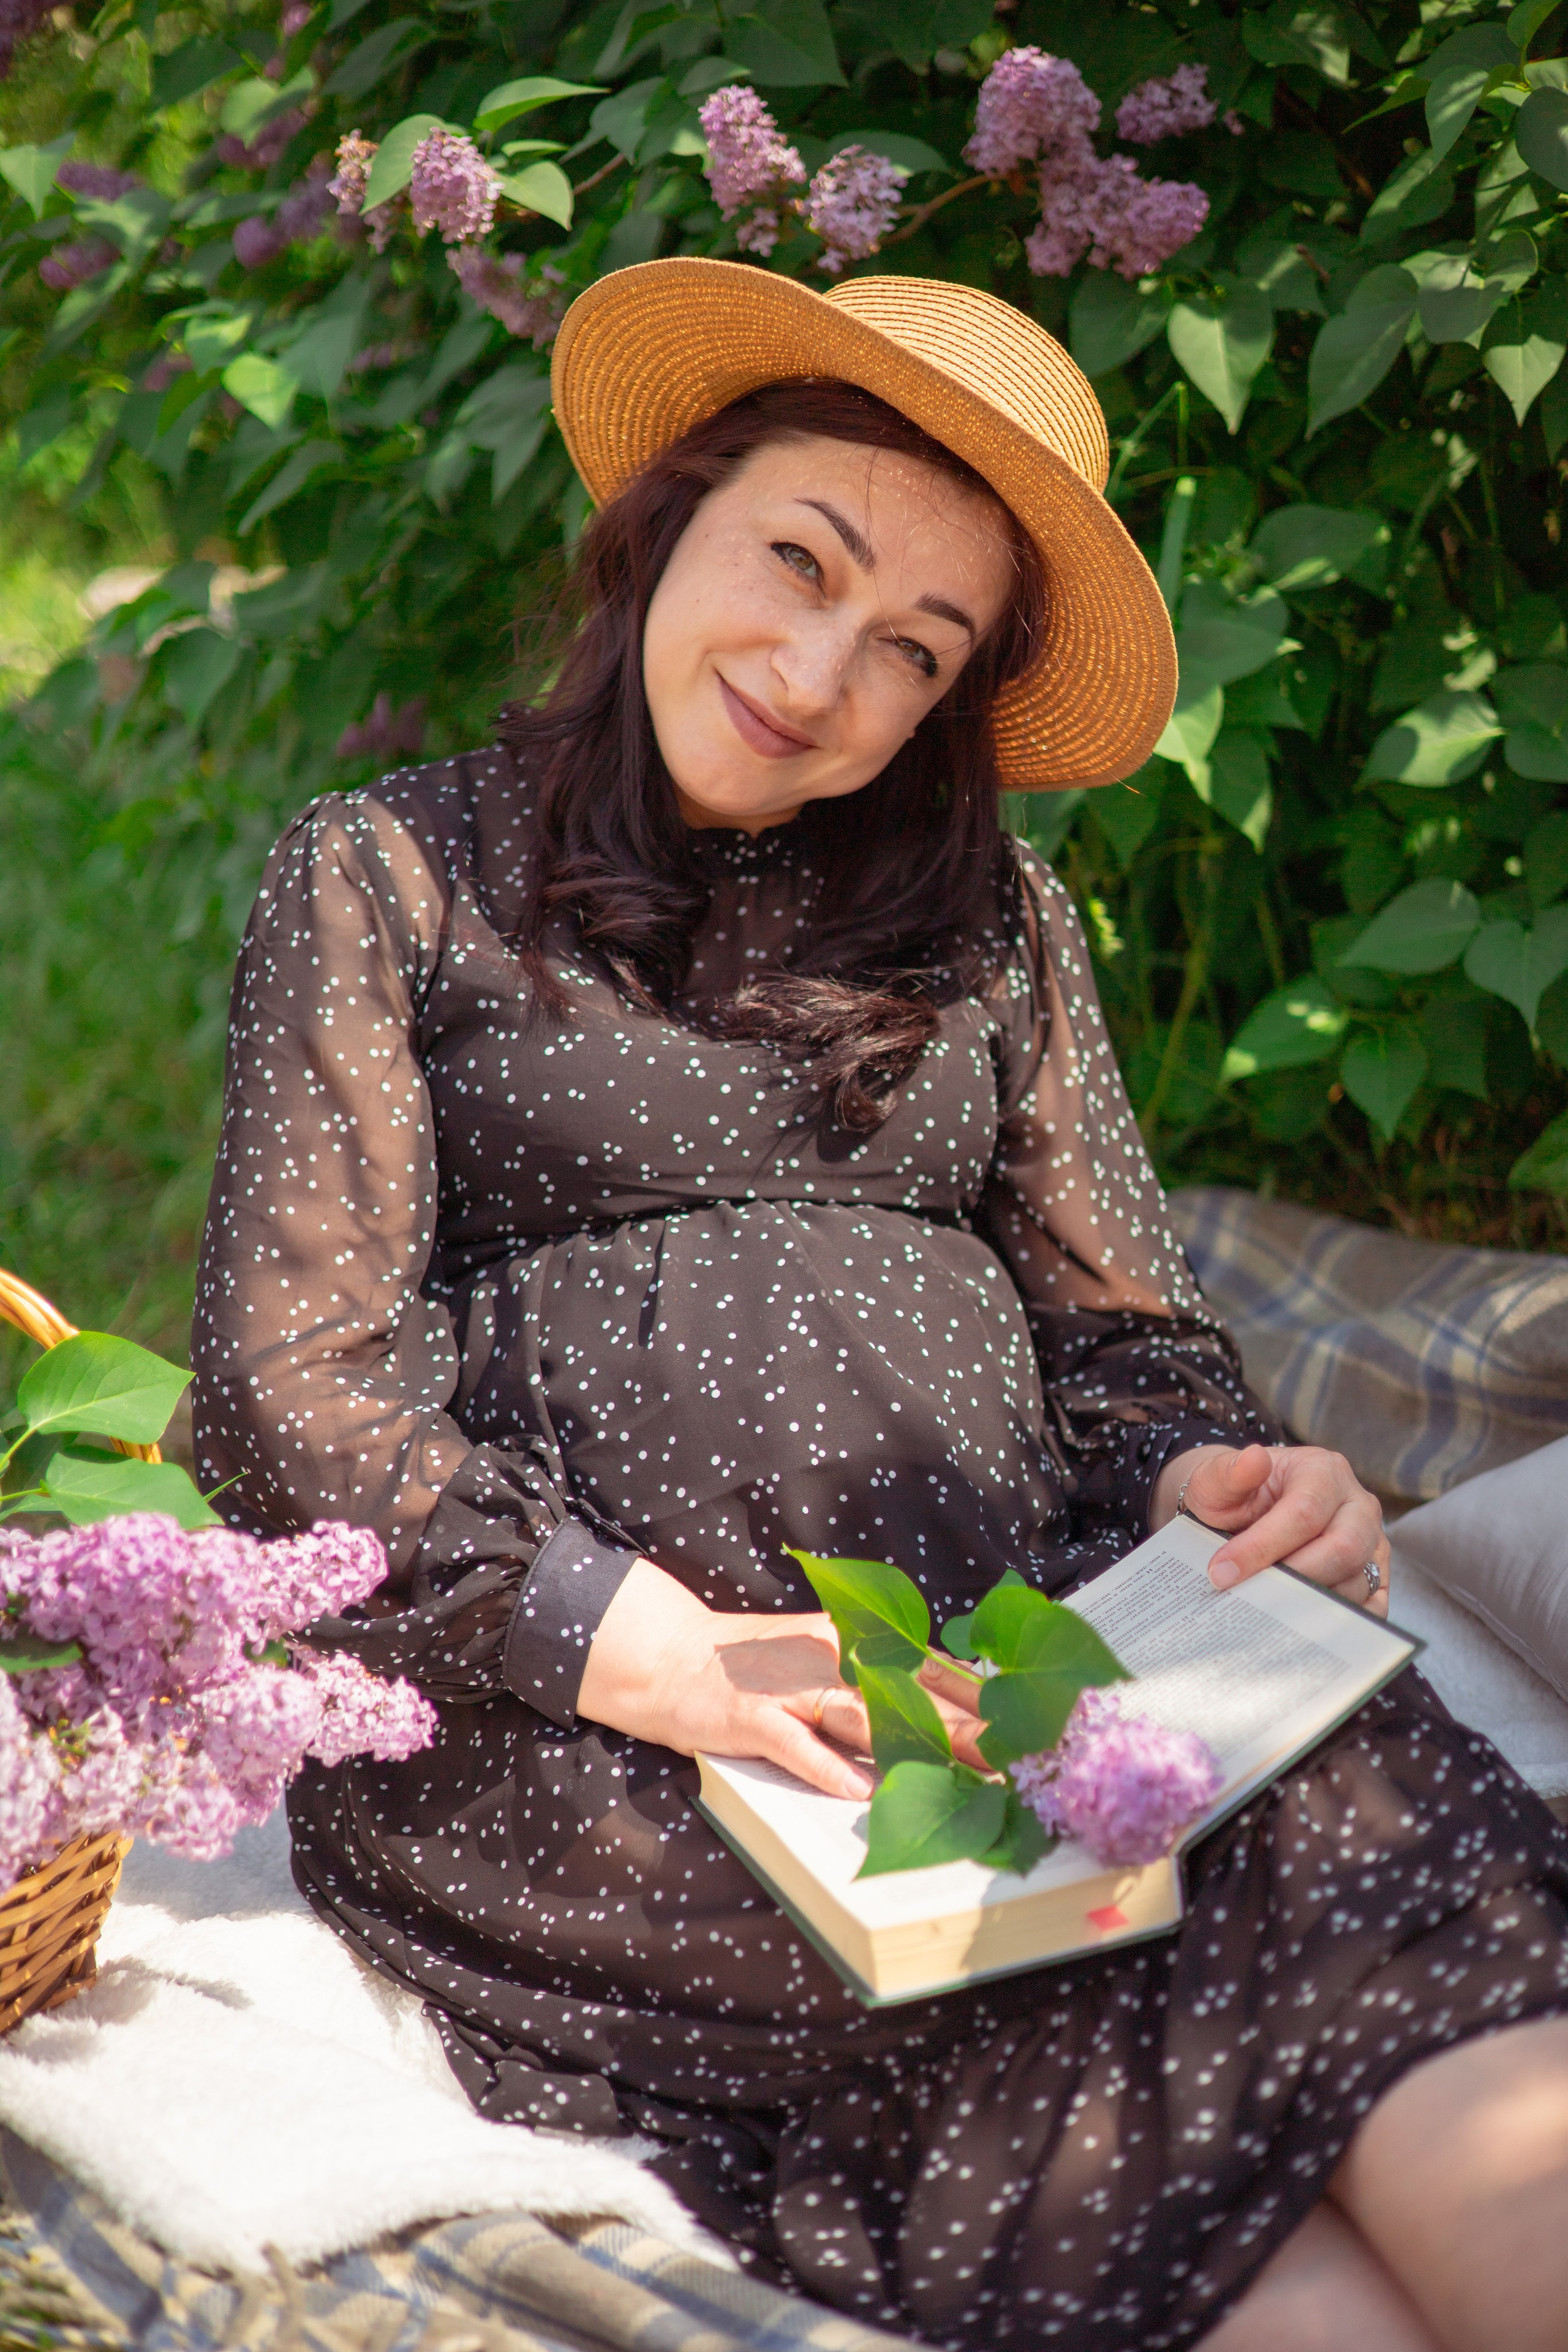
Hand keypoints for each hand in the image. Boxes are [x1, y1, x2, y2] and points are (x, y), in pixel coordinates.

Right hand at [575, 1556, 986, 1795]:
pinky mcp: (753, 1716)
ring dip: (914, 1745)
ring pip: (862, 1717)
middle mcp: (828, 1657)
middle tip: (1012, 1756)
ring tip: (961, 1772)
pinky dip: (828, 1768)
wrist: (674, 1657)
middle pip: (907, 1694)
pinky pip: (797, 1745)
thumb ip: (875, 1680)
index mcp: (851, 1641)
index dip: (976, 1697)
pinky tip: (859, 1792)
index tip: (1022, 1721)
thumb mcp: (823, 1660)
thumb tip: (944, 1707)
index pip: (926, 1667)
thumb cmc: (758, 1667)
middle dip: (963, 1726)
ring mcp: (790, 1687)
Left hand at [1152, 1442, 1389, 1616]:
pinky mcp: (1376, 1575)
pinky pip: (1373, 1605)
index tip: (1222, 1572)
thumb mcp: (1217, 1479)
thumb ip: (1229, 1472)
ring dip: (1310, 1601)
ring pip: (1357, 1581)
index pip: (1304, 1512)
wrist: (1247, 1512)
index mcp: (1323, 1470)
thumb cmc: (1235, 1496)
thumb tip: (1252, 1459)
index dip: (1262, 1546)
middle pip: (1344, 1548)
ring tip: (1266, 1608)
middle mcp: (1358, 1504)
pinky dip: (1339, 1619)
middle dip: (1293, 1577)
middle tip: (1249, 1594)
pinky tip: (1299, 1622)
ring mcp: (1373, 1541)